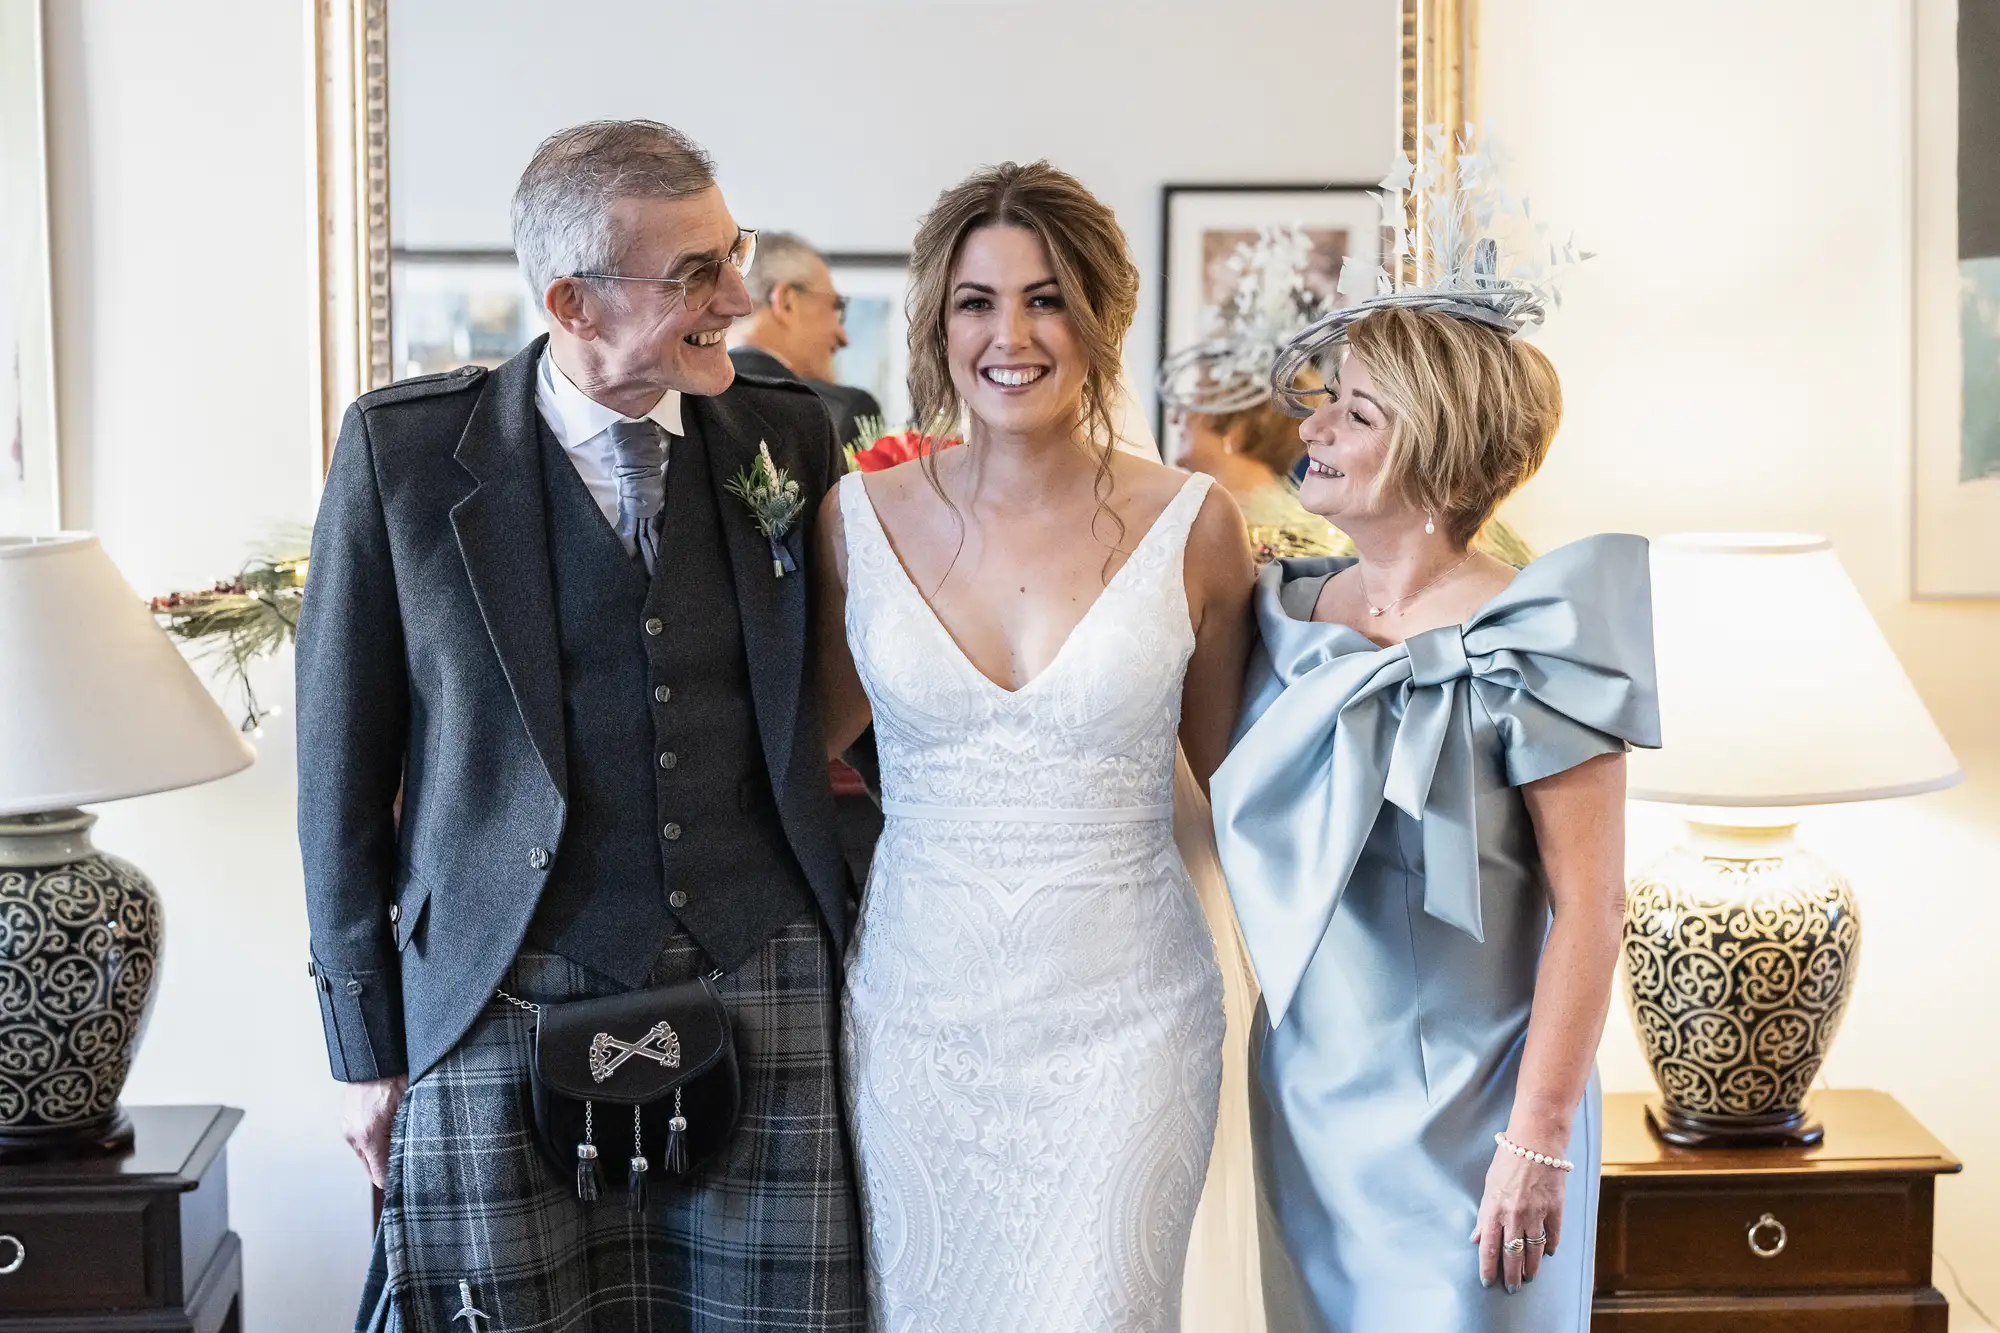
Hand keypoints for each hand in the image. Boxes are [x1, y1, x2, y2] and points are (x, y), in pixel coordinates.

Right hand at [341, 1074, 406, 1188]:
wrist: (374, 1058)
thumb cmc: (395, 1077)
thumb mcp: (409, 1107)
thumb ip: (408, 1136)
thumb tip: (416, 1158)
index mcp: (369, 1134)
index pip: (381, 1175)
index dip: (397, 1179)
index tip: (411, 1178)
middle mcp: (353, 1134)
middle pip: (372, 1169)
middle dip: (389, 1167)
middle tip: (408, 1158)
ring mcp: (347, 1128)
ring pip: (366, 1156)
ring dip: (381, 1153)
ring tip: (398, 1138)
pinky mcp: (346, 1122)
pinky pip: (360, 1143)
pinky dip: (373, 1142)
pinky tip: (386, 1129)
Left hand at [1471, 1136, 1567, 1292]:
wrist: (1536, 1141)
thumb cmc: (1508, 1159)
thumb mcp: (1489, 1185)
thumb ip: (1484, 1214)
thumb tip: (1476, 1237)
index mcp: (1494, 1209)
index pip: (1489, 1248)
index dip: (1488, 1269)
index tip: (1488, 1282)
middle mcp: (1515, 1215)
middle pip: (1513, 1255)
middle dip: (1512, 1275)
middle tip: (1513, 1288)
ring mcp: (1537, 1213)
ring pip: (1534, 1250)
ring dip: (1532, 1266)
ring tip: (1530, 1276)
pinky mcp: (1556, 1209)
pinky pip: (1553, 1236)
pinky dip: (1550, 1247)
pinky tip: (1548, 1253)